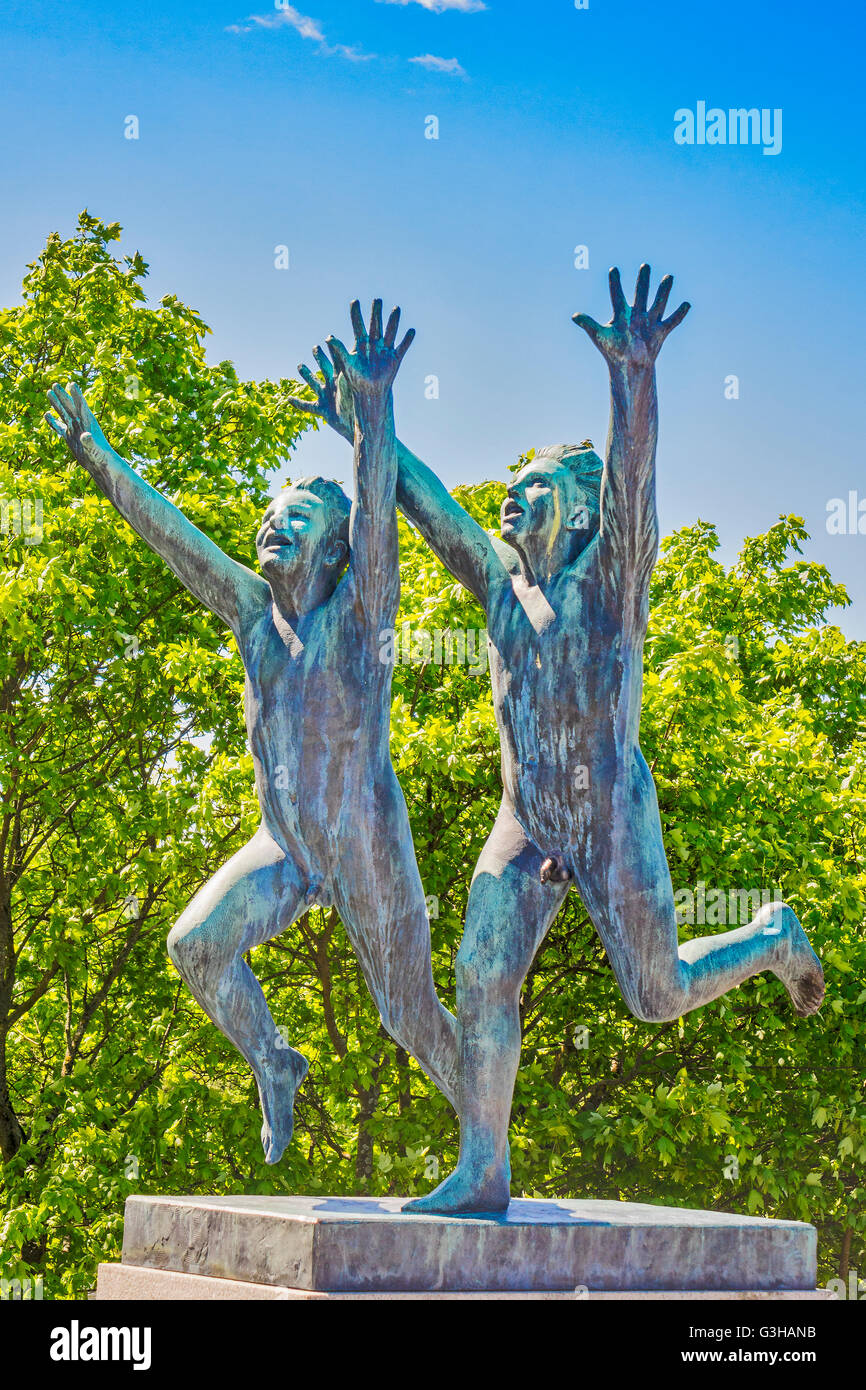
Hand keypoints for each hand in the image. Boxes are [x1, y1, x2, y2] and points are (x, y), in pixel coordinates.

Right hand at [45, 383, 116, 472]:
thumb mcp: (95, 450)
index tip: (72, 383)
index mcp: (89, 423)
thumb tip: (85, 436)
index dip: (76, 395)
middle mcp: (81, 424)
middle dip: (63, 396)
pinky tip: (46, 414)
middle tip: (55, 384)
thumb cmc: (102, 457)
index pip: (81, 406)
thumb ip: (90, 442)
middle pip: (70, 407)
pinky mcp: (70, 437)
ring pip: (64, 413)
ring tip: (49, 391)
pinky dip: (53, 421)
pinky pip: (59, 427)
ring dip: (56, 403)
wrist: (101, 465)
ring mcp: (75, 430)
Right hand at [286, 343, 354, 443]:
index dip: (332, 348)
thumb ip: (345, 368)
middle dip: (320, 357)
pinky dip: (298, 403)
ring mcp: (328, 397)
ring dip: (307, 375)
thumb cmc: (358, 405)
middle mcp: (334, 386)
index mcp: (342, 378)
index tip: (328, 337)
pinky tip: (289, 399)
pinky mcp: (323, 410)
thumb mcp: (350, 383)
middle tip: (315, 347)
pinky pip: (308, 406)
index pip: (337, 358)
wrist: (358, 426)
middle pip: (324, 368)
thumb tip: (344, 351)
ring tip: (300, 366)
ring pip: (314, 383)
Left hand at [324, 299, 413, 411]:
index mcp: (361, 344)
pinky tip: (412, 331)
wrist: (368, 393)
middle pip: (375, 324)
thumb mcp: (346, 364)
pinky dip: (407, 340)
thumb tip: (329, 337)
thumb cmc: (355, 380)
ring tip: (396, 308)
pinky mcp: (395, 358)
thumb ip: (338, 350)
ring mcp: (385, 350)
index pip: (357, 325)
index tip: (354, 302)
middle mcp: (374, 344)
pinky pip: (402, 347)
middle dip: (376, 312)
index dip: (355, 314)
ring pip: (390, 332)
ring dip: (393, 321)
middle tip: (377, 300)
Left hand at [573, 265, 689, 371]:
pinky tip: (686, 303)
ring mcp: (650, 322)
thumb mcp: (600, 336)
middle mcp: (637, 315)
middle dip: (642, 282)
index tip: (613, 269)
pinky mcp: (661, 332)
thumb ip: (589, 324)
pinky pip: (672, 321)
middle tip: (645, 266)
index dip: (615, 283)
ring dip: (663, 291)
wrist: (629, 368)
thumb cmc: (613, 352)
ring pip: (658, 303)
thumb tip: (574, 316)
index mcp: (621, 314)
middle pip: (640, 295)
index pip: (617, 295)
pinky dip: (679, 314)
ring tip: (669, 277)